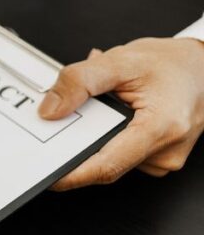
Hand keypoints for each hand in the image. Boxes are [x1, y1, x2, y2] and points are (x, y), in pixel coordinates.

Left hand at [39, 38, 203, 189]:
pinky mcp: (157, 158)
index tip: (47, 174)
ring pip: (111, 156)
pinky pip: (121, 153)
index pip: (107, 165)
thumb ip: (80, 81)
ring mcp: (163, 159)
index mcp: (161, 128)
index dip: (71, 174)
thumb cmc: (173, 64)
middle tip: (65, 117)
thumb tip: (51, 109)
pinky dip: (108, 134)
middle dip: (78, 142)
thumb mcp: (121, 60)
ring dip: (95, 135)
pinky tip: (115, 113)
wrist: (203, 68)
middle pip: (104, 161)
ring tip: (105, 103)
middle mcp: (165, 151)